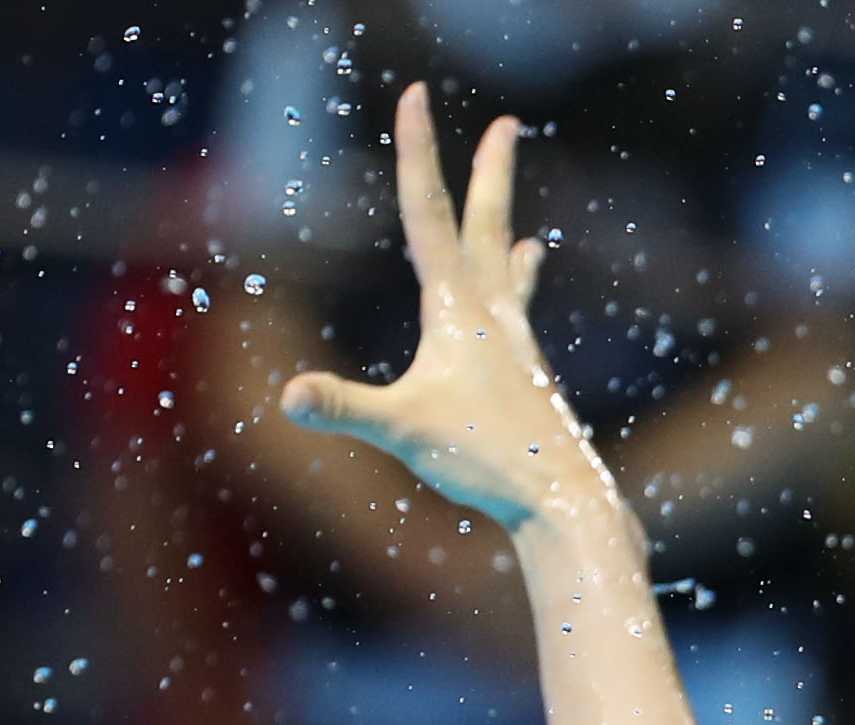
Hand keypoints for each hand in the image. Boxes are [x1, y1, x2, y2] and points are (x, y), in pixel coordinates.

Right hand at [280, 84, 614, 539]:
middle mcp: (496, 316)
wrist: (565, 502)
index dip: (416, 149)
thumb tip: (289, 399)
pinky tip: (521, 322)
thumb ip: (342, 408)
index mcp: (459, 308)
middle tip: (508, 124)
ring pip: (511, 278)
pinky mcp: (531, 382)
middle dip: (492, 173)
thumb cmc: (488, 461)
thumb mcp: (402, 431)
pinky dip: (519, 308)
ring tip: (530, 232)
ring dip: (510, 241)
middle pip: (488, 226)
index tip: (414, 93)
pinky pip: (520, 327)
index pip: (426, 210)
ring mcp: (518, 348)